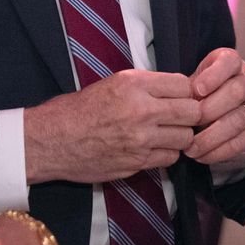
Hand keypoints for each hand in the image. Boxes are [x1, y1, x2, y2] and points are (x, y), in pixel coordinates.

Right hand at [24, 68, 204, 184]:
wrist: (52, 140)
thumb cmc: (82, 109)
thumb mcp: (115, 83)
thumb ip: (148, 85)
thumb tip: (182, 90)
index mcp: (134, 84)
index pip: (185, 85)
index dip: (187, 92)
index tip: (181, 98)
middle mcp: (141, 110)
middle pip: (192, 112)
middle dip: (190, 115)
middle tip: (180, 118)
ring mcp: (140, 138)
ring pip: (185, 137)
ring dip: (180, 136)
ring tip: (167, 134)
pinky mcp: (136, 162)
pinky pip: (170, 158)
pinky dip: (167, 154)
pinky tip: (155, 148)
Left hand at [185, 48, 244, 163]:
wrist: (225, 106)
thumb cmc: (203, 92)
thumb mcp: (194, 82)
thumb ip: (188, 89)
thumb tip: (181, 106)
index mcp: (232, 61)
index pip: (229, 62)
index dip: (213, 76)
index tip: (196, 90)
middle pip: (236, 92)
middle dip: (209, 111)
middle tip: (188, 126)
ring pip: (239, 120)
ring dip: (212, 138)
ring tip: (191, 149)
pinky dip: (221, 151)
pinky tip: (204, 156)